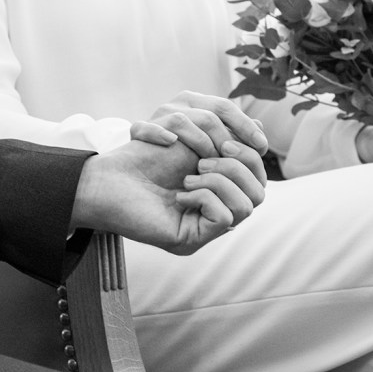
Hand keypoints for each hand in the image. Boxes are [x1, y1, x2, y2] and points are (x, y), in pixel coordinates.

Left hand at [71, 135, 264, 254]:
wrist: (110, 176)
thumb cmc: (145, 154)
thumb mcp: (192, 134)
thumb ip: (226, 133)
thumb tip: (262, 134)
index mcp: (219, 184)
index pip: (259, 174)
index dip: (251, 153)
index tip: (225, 139)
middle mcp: (216, 207)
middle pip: (260, 190)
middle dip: (238, 164)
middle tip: (204, 157)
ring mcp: (205, 226)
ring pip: (249, 205)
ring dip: (221, 179)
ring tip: (190, 175)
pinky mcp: (192, 239)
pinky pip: (226, 218)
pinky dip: (206, 197)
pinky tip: (179, 195)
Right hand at [129, 90, 269, 158]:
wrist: (141, 169)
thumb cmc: (182, 156)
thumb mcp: (211, 143)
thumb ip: (234, 135)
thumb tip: (261, 127)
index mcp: (197, 103)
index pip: (225, 107)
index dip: (245, 126)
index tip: (262, 146)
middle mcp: (178, 105)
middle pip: (208, 114)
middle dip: (225, 137)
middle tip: (235, 157)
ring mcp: (158, 117)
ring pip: (182, 121)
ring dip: (199, 141)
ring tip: (208, 161)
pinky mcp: (139, 131)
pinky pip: (144, 128)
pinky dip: (157, 133)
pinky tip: (170, 142)